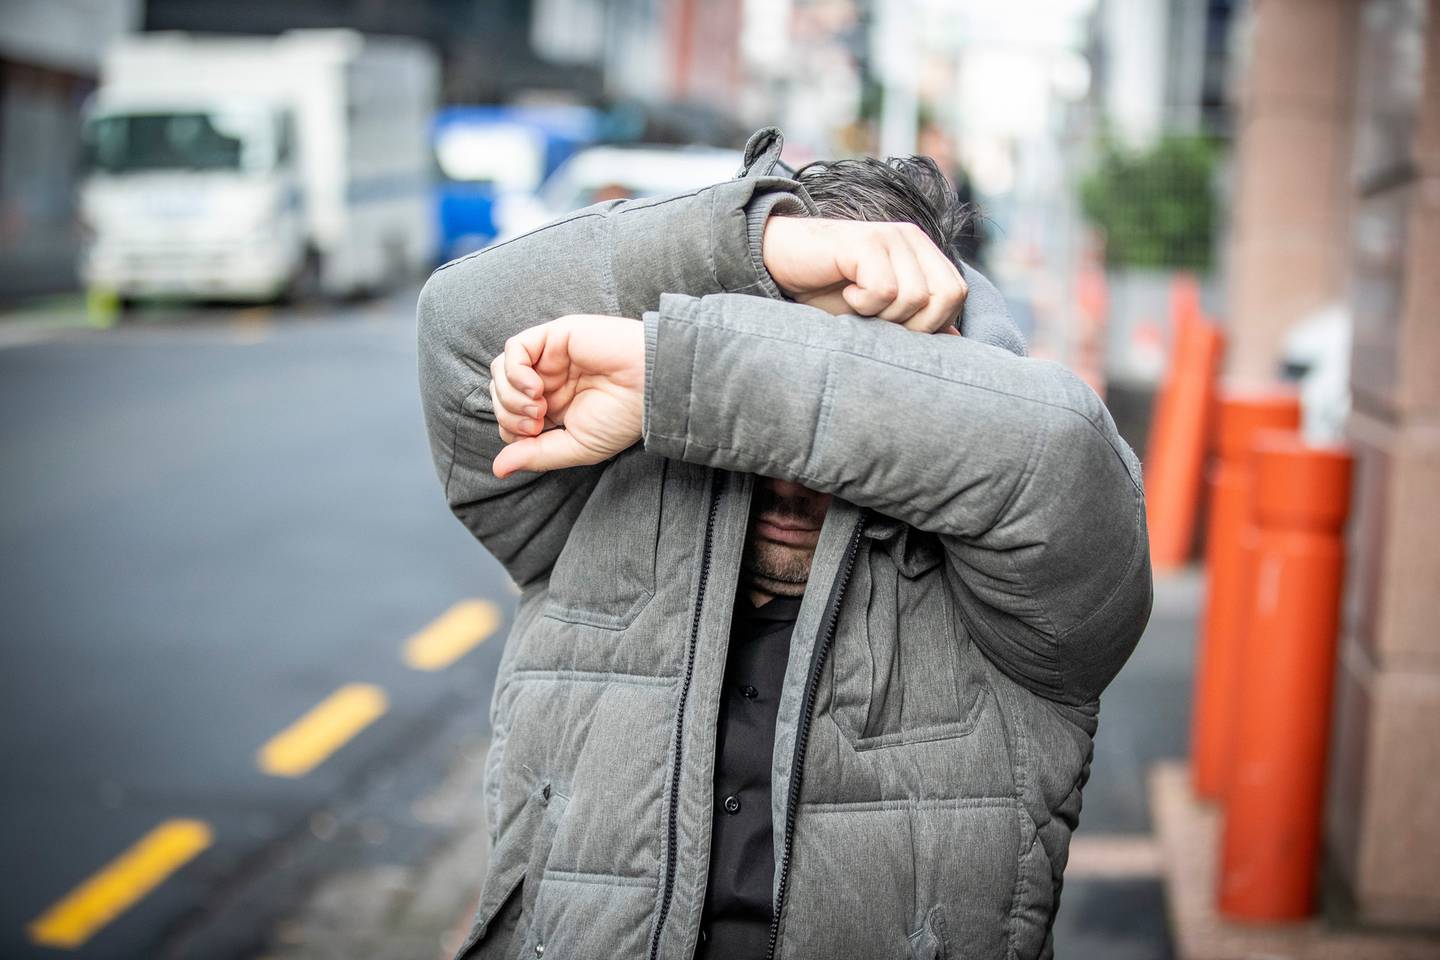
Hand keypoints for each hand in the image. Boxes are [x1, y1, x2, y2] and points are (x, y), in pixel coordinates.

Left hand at [489, 315, 644, 477]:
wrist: (651, 387)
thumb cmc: (623, 418)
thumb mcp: (576, 447)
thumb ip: (536, 455)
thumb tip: (497, 469)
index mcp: (554, 406)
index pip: (508, 416)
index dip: (512, 430)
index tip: (538, 435)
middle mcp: (548, 380)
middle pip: (500, 394)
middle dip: (509, 415)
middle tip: (537, 423)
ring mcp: (549, 357)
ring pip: (501, 371)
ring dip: (510, 396)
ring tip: (538, 407)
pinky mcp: (555, 335)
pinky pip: (514, 349)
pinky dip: (515, 373)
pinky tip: (536, 388)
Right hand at [761, 217, 966, 333]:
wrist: (780, 261)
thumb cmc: (828, 290)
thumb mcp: (878, 312)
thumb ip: (917, 320)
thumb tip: (957, 338)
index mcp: (921, 253)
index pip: (956, 293)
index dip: (933, 322)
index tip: (896, 327)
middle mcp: (911, 239)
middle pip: (946, 295)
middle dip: (914, 324)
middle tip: (878, 319)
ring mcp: (890, 237)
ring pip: (915, 296)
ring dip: (883, 315)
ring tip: (858, 305)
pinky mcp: (867, 242)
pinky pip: (885, 289)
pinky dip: (864, 303)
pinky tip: (847, 293)